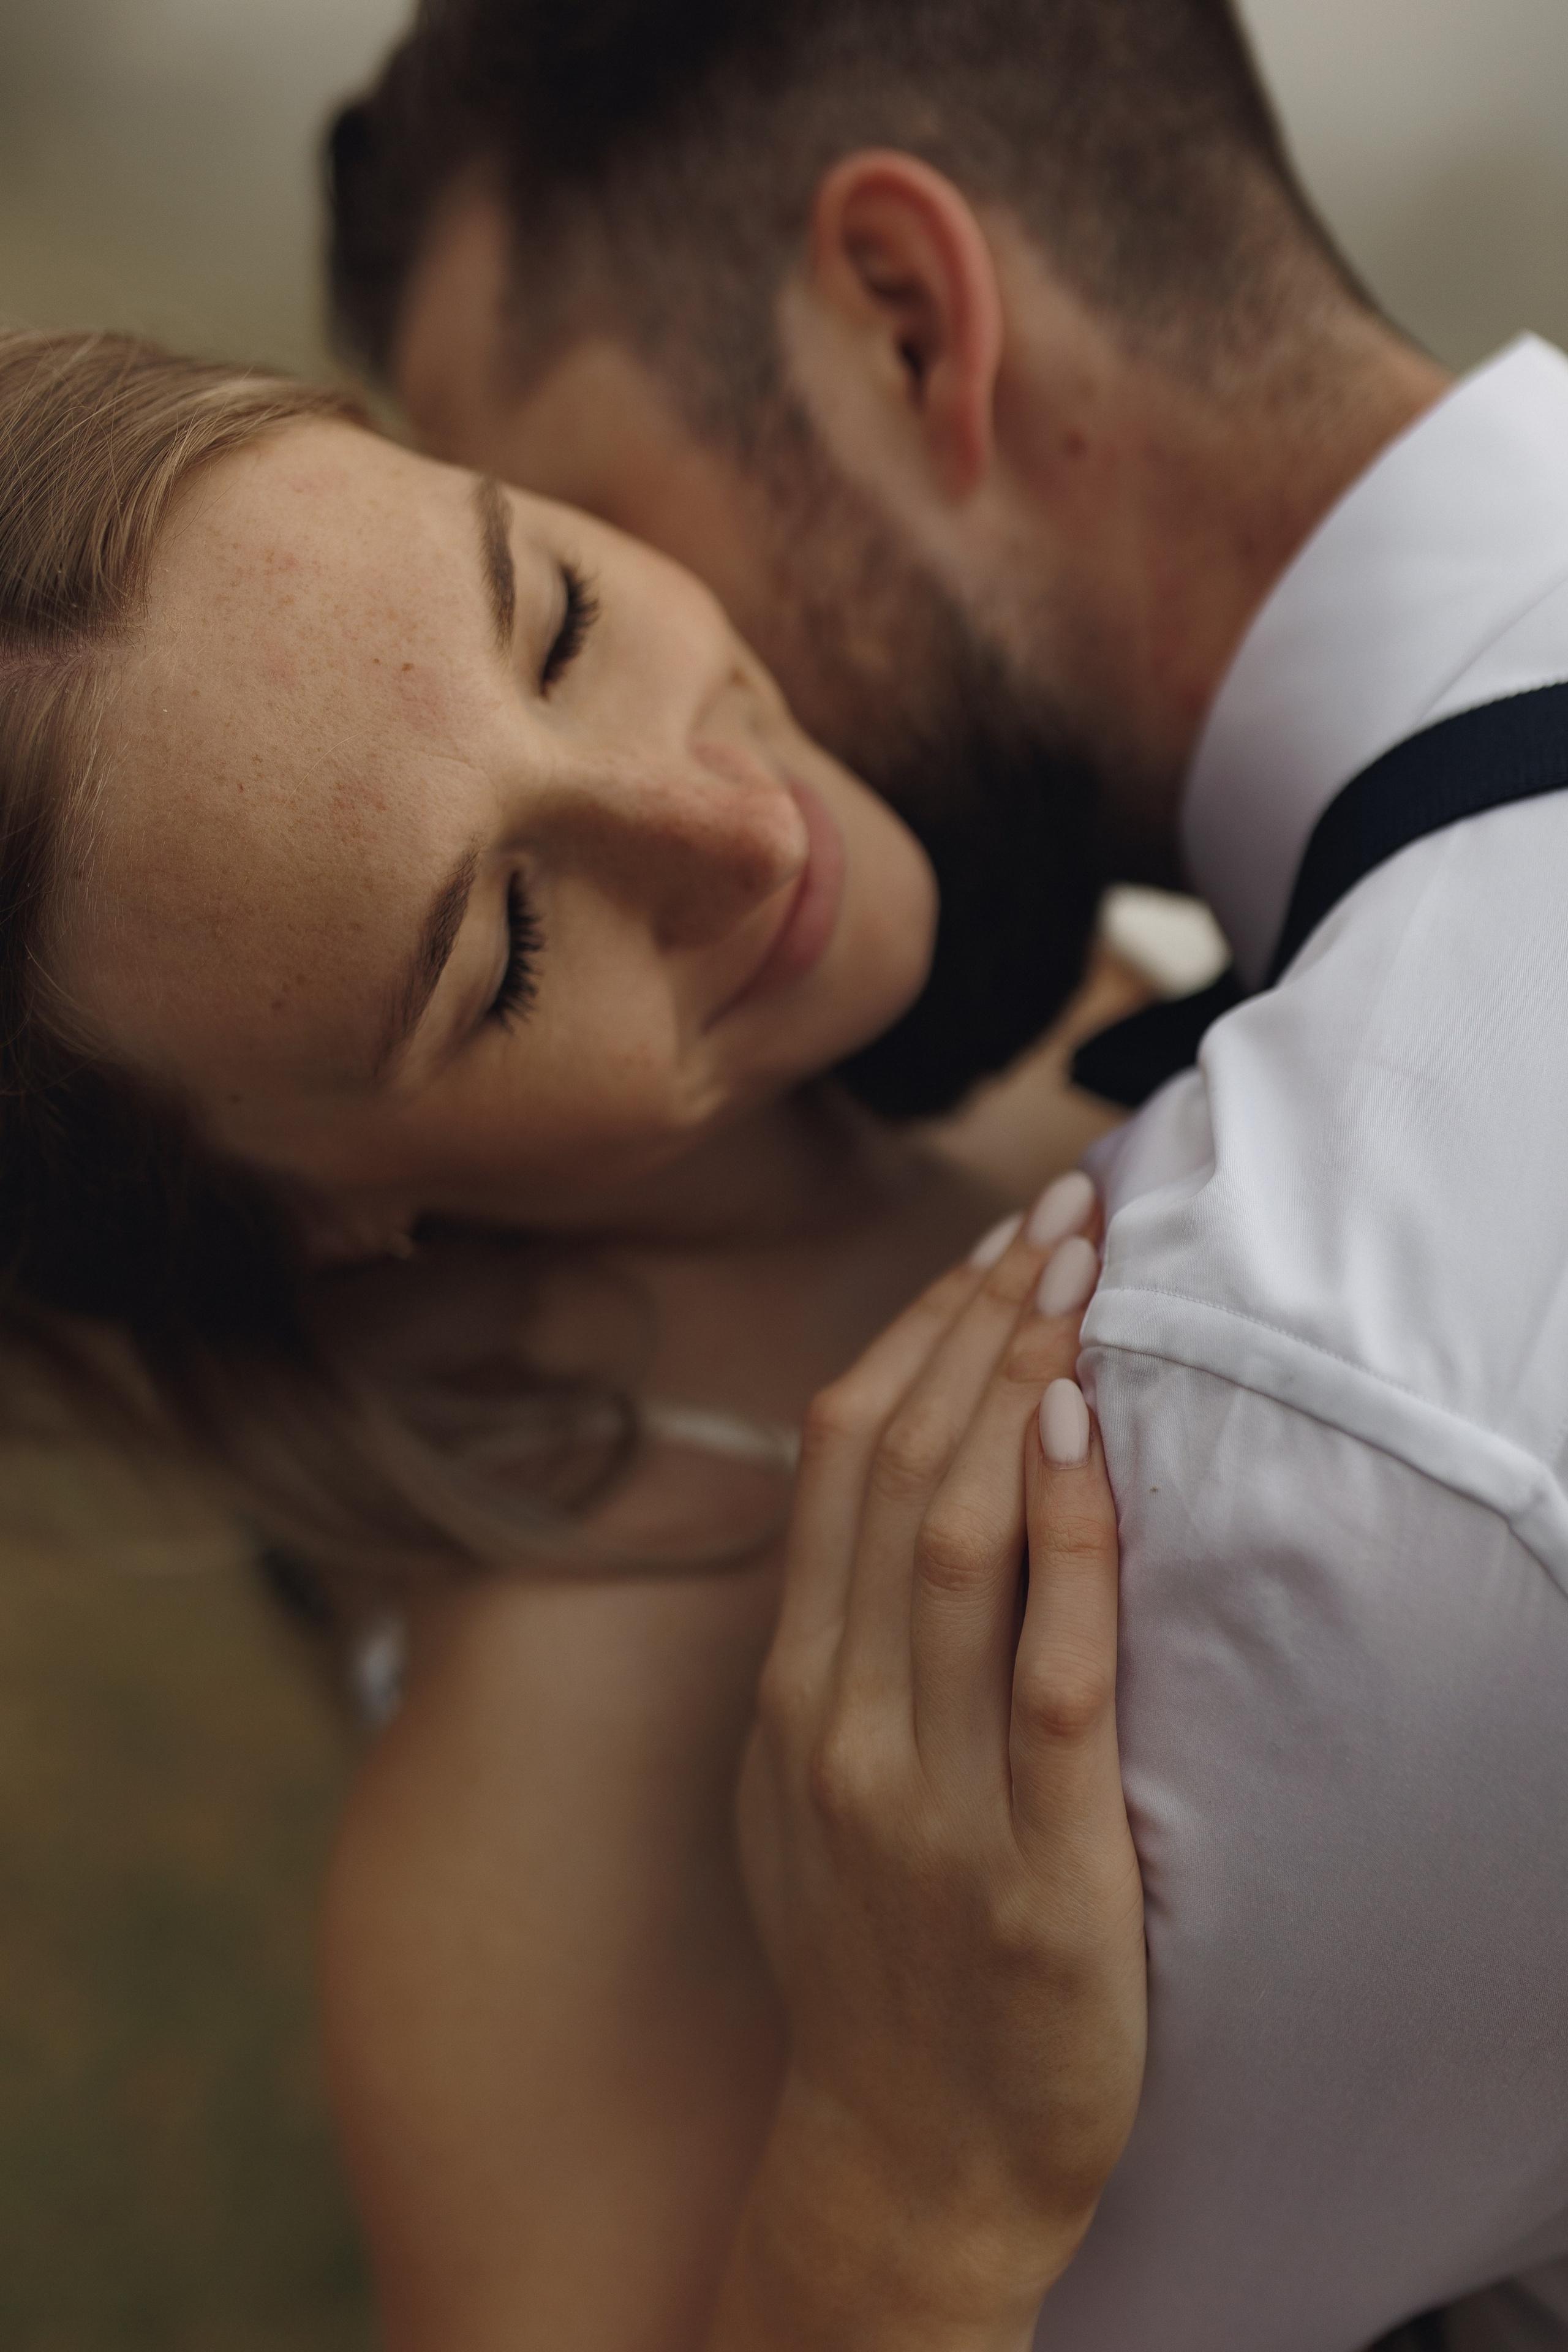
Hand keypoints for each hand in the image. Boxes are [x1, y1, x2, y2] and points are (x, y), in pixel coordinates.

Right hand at [719, 1186, 1145, 2349]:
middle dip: (980, 1322)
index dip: (915, 1331)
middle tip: (1058, 1214)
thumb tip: (886, 1494)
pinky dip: (1070, 1544)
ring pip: (959, 1543)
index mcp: (791, 1693)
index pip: (840, 1462)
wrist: (906, 2159)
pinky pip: (1049, 1677)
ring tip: (1081, 1280)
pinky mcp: (1032, 1875)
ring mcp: (925, 1800)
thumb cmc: (876, 1957)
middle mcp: (839, 1725)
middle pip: (898, 1471)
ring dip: (1021, 1389)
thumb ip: (837, 1649)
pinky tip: (1091, 1440)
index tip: (989, 1242)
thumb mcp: (807, 1788)